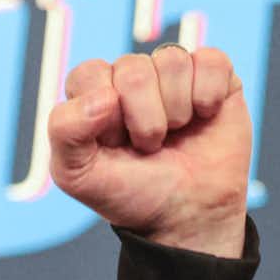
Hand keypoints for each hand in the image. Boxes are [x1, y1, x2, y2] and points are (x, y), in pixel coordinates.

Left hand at [48, 46, 251, 259]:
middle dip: (145, 120)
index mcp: (93, 92)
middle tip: (149, 146)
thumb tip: (105, 96)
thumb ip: (65, 131)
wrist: (187, 218)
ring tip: (176, 134)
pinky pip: (211, 61)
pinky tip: (204, 117)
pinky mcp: (214, 76)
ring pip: (172, 61)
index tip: (114, 144)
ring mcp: (172, 74)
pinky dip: (209, 96)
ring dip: (176, 111)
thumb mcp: (76, 175)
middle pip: (134, 69)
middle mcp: (131, 77)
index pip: (90, 74)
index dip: (105, 115)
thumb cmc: (130, 193)